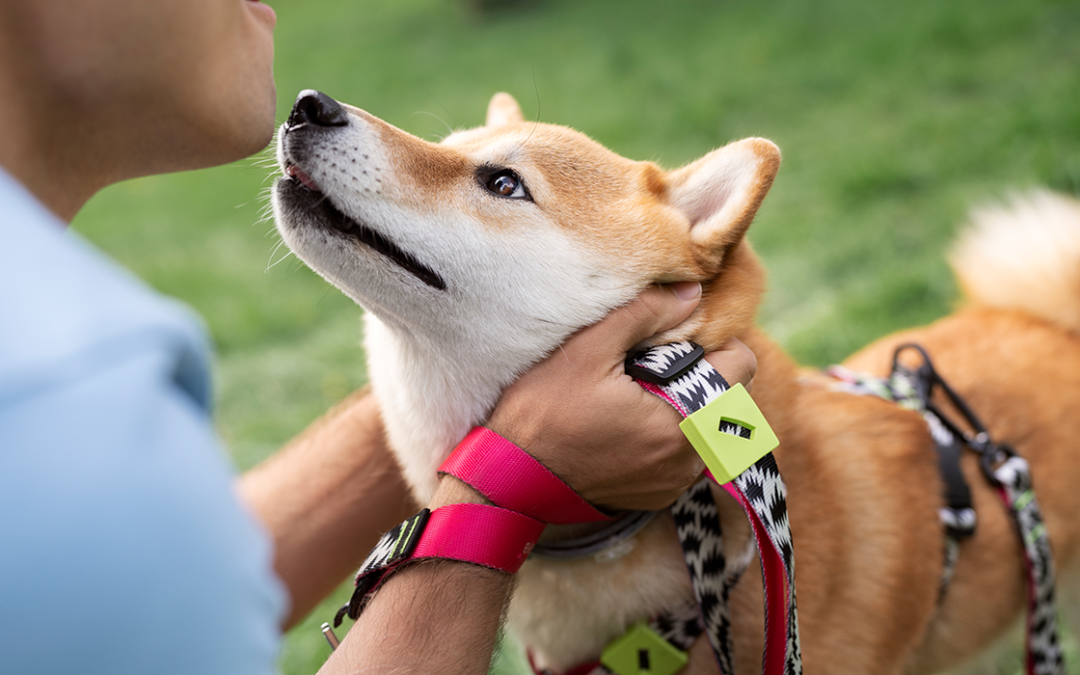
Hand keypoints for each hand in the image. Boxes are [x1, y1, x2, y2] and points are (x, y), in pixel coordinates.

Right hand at [487, 282, 755, 511]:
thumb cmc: (542, 411)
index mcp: (684, 421)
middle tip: (653, 363)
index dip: (715, 341)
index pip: (742, 365)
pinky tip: (627, 423)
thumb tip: (691, 291)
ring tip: (637, 392)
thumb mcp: (588, 348)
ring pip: (708, 427)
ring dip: (687, 406)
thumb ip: (644, 313)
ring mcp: (674, 481)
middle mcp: (690, 459)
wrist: (510, 476)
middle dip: (701, 374)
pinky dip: (668, 435)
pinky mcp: (657, 495)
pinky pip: (684, 455)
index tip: (677, 337)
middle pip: (728, 396)